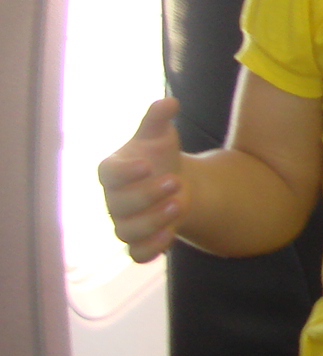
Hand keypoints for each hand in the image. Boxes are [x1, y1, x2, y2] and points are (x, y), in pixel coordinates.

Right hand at [99, 98, 184, 261]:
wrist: (173, 183)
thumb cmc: (159, 156)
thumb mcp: (161, 135)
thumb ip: (159, 119)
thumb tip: (169, 101)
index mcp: (113, 170)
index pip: (108, 174)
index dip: (124, 171)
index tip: (146, 164)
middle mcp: (114, 199)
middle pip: (120, 204)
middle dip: (147, 195)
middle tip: (175, 181)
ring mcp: (124, 222)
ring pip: (128, 231)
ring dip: (153, 222)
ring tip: (179, 204)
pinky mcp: (139, 241)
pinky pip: (136, 254)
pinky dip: (150, 249)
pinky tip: (170, 237)